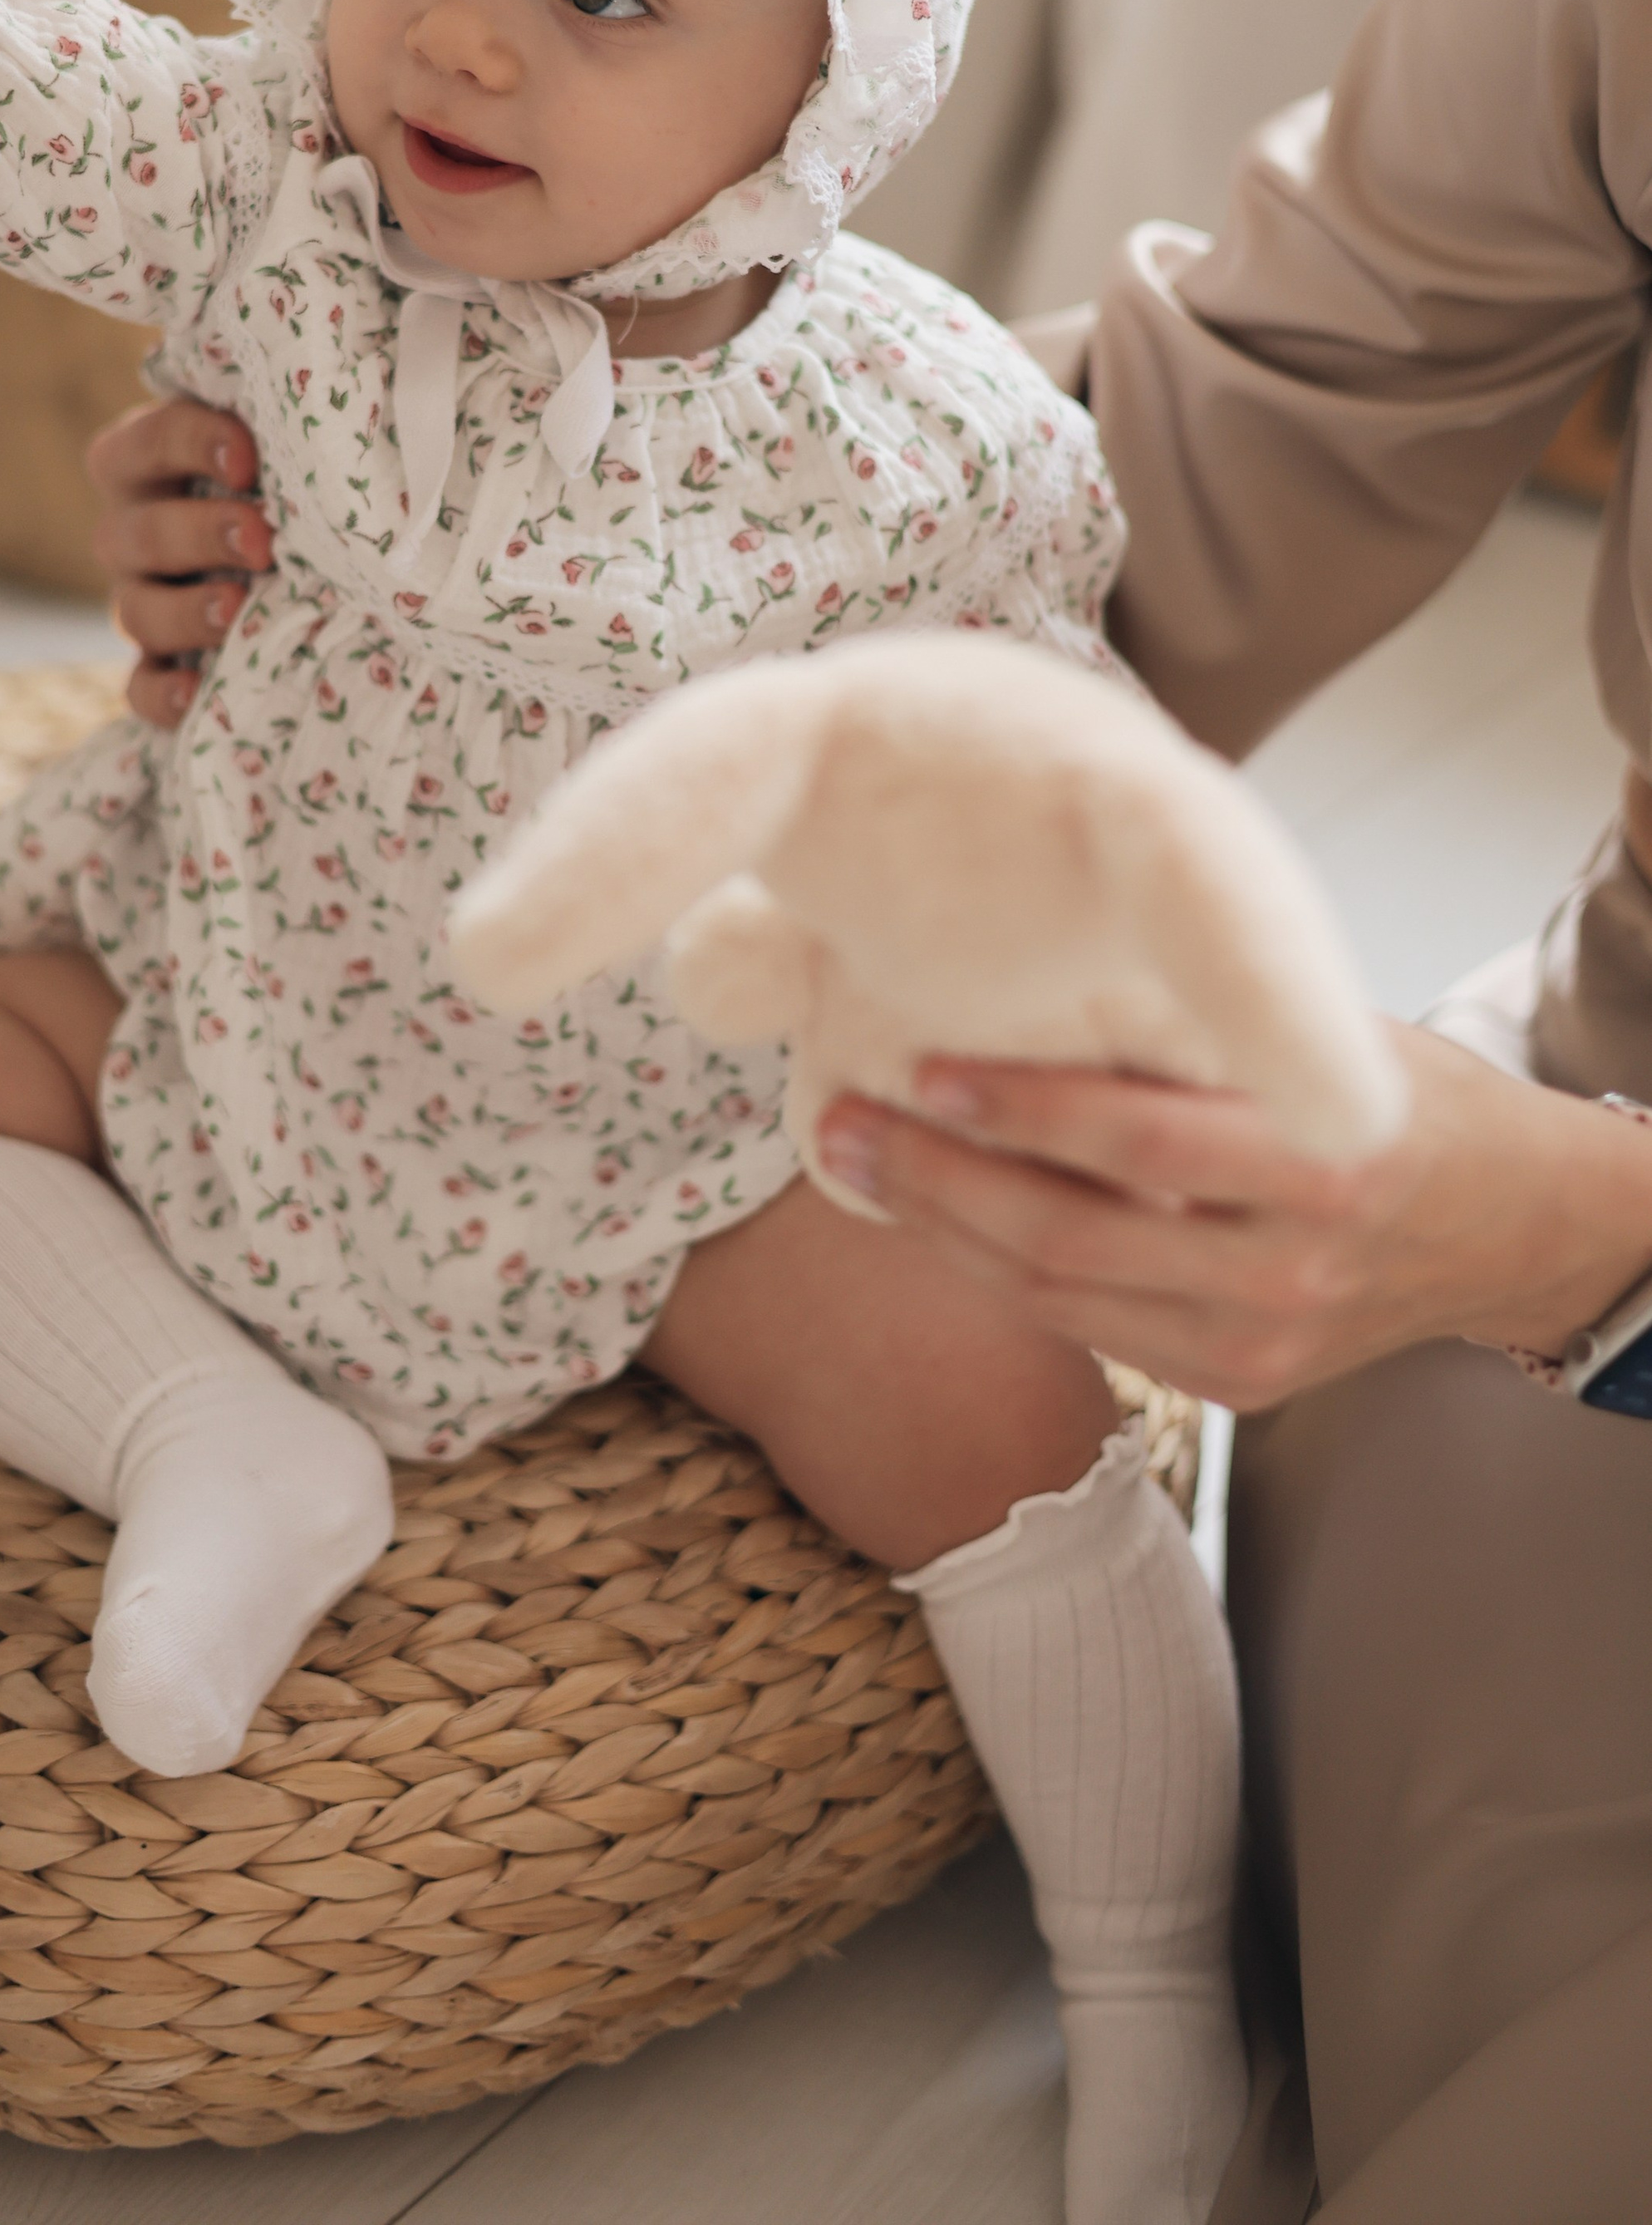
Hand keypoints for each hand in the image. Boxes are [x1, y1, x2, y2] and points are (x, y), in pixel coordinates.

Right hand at [86, 396, 273, 726]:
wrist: (300, 549)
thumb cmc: (292, 474)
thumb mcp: (282, 438)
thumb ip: (291, 415)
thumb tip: (361, 380)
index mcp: (146, 461)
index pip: (149, 442)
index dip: (192, 444)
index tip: (250, 456)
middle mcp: (133, 530)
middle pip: (135, 533)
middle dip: (197, 533)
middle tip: (262, 538)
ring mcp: (141, 601)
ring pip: (134, 610)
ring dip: (184, 611)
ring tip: (238, 609)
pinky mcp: (159, 666)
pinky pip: (139, 689)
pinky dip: (160, 695)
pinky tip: (196, 695)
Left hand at [813, 1024, 1651, 1407]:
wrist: (1507, 1223)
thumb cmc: (1399, 1097)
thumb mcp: (1324, 1038)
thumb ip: (1203, 1029)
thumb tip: (1034, 964)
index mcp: (1324, 1163)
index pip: (1139, 1141)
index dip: (1019, 1108)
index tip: (922, 1066)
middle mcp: (1291, 1269)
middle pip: (1072, 1238)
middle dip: (939, 1183)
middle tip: (843, 1124)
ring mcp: (1261, 1344)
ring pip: (1061, 1300)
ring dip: (944, 1234)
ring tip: (858, 1166)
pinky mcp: (1237, 1386)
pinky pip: (1091, 1332)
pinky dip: (1001, 1275)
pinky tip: (937, 1219)